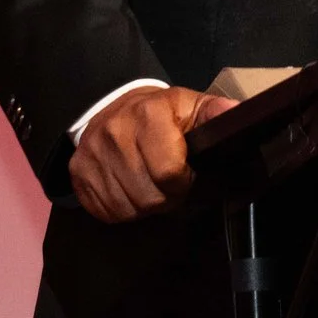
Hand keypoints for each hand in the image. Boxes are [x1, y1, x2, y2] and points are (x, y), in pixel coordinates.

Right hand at [70, 85, 237, 222]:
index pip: (168, 172)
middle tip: (168, 182)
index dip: (183, 181)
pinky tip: (129, 188)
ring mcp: (92, 154)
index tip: (185, 173)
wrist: (110, 109)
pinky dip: (122, 208)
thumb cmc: (159, 114)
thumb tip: (239, 114)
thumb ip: (215, 113)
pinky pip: (106, 210)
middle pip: (149, 196)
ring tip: (149, 184)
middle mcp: (115, 132)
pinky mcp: (78, 173)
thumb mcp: (190, 106)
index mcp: (148, 113)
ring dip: (144, 204)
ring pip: (128, 208)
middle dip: (166, 196)